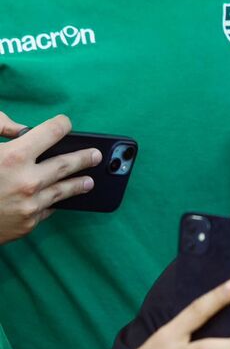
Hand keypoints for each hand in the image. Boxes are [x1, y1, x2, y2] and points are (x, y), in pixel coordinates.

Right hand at [0, 112, 101, 243]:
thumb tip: (23, 130)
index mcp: (13, 157)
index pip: (50, 133)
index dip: (61, 125)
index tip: (66, 124)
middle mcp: (27, 181)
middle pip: (66, 164)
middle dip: (84, 157)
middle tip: (96, 155)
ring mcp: (30, 205)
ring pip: (64, 191)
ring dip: (79, 184)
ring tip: (89, 180)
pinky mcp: (28, 224)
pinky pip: (47, 209)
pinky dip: (51, 202)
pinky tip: (60, 199)